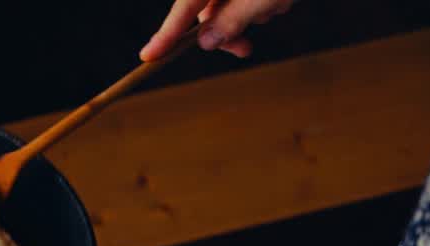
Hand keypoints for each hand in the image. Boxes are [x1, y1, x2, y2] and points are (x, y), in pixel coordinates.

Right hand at [141, 0, 295, 60]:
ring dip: (253, 14)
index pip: (184, 7)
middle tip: (245, 50)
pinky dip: (263, 2)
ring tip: (281, 2)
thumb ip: (233, 20)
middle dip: (226, 29)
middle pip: (205, 7)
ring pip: (229, 3)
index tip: (148, 56)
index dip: (166, 34)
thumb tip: (206, 42)